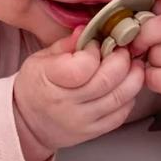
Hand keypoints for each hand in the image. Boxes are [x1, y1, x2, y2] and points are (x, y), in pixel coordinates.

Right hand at [13, 28, 145, 160]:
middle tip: (123, 51)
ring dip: (134, 77)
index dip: (96, 51)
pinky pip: (121, 114)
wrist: (27, 124)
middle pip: (108, 80)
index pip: (83, 66)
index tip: (96, 45)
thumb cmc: (36, 86)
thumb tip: (88, 29)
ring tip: (133, 65)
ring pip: (120, 97)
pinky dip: (129, 97)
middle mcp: (66, 104)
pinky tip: (126, 85)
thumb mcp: (41, 59)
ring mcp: (82, 120)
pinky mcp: (93, 132)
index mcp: (49, 80)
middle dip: (123, 60)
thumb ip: (67, 44)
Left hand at [130, 0, 160, 134]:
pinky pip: (157, 77)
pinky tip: (158, 76)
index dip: (151, 10)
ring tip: (156, 62)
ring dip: (148, 60)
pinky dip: (150, 78)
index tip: (144, 21)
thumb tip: (126, 15)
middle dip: (144, 36)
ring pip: (158, 54)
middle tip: (138, 45)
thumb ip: (160, 13)